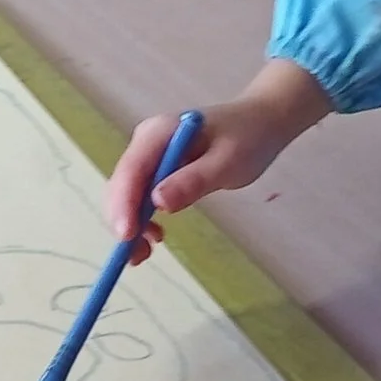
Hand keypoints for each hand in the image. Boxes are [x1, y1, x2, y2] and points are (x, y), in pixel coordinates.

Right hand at [102, 60, 333, 263]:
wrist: (259, 124)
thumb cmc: (248, 140)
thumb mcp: (227, 162)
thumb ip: (194, 180)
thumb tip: (158, 203)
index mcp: (159, 133)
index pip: (132, 169)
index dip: (124, 204)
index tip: (127, 236)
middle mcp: (146, 142)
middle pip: (122, 184)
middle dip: (123, 220)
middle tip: (137, 256)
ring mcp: (149, 155)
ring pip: (126, 194)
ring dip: (129, 224)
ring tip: (145, 253)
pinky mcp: (156, 168)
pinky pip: (139, 196)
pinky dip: (140, 219)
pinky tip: (154, 235)